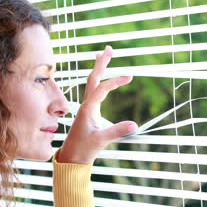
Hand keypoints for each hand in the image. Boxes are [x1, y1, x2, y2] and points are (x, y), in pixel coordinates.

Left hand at [58, 46, 136, 163]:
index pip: (102, 88)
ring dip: (98, 69)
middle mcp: (86, 105)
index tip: (130, 76)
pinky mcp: (89, 112)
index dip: (115, 81)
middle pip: (93, 78)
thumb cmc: (84, 149)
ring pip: (92, 83)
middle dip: (101, 63)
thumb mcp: (102, 140)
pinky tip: (102, 80)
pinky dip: (99, 81)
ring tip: (103, 56)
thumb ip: (117, 131)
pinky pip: (94, 91)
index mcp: (88, 108)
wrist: (72, 157)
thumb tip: (135, 124)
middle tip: (108, 48)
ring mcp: (87, 107)